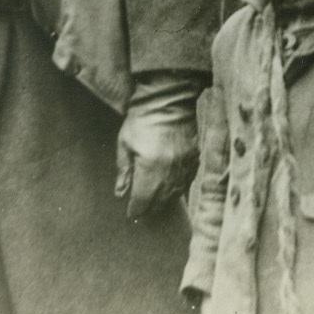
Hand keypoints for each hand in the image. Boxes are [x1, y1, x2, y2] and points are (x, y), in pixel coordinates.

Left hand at [115, 103, 198, 217]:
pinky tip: (172, 186)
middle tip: (141, 209)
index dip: (135, 210)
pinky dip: (179, 187)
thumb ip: (124, 171)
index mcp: (150, 169)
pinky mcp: (194, 157)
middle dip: (149, 208)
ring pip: (175, 194)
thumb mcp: (125, 144)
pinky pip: (188, 180)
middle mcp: (169, 172)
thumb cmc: (142, 120)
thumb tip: (120, 193)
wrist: (169, 100)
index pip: (142, 201)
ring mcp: (184, 165)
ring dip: (164, 200)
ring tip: (155, 200)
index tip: (131, 214)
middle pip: (159, 202)